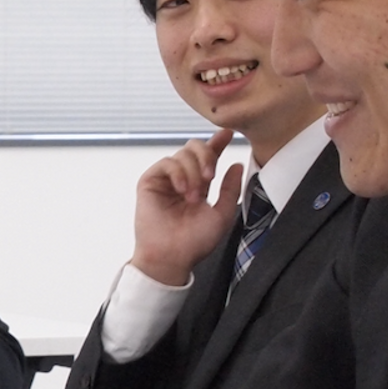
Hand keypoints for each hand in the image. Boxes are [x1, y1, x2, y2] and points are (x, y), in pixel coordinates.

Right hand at [130, 128, 244, 285]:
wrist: (172, 256)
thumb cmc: (195, 241)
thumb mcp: (222, 214)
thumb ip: (230, 189)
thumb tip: (237, 165)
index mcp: (200, 184)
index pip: (209, 156)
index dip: (217, 142)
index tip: (228, 132)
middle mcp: (183, 178)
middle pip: (195, 148)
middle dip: (207, 156)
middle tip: (210, 177)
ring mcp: (166, 179)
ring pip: (183, 153)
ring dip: (194, 172)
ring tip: (194, 196)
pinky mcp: (150, 181)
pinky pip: (167, 163)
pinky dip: (178, 172)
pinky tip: (182, 189)